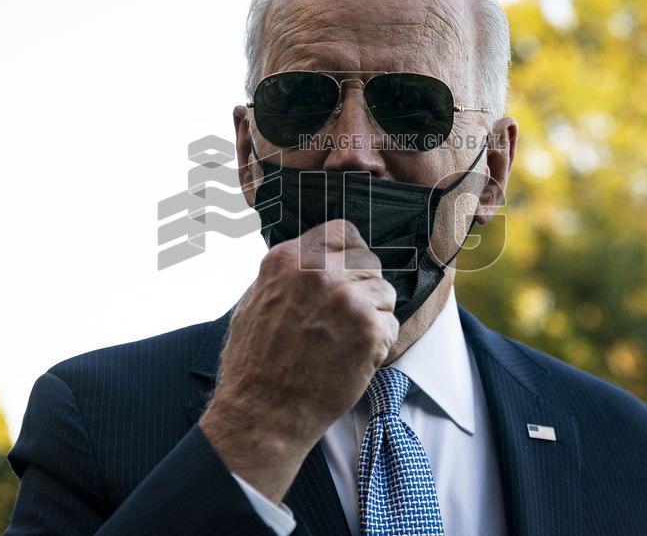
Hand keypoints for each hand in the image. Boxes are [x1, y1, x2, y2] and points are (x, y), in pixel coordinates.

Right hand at [199, 219, 397, 502]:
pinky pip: (391, 324)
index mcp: (289, 258)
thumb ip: (288, 273)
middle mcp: (319, 271)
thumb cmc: (254, 364)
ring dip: (373, 317)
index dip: (349, 255)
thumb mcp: (256, 299)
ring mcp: (346, 298)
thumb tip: (315, 257)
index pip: (342, 232)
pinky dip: (379, 344)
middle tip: (345, 319)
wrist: (262, 413)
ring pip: (385, 292)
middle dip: (363, 288)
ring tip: (344, 342)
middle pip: (368, 262)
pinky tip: (352, 359)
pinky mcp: (368, 328)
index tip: (348, 274)